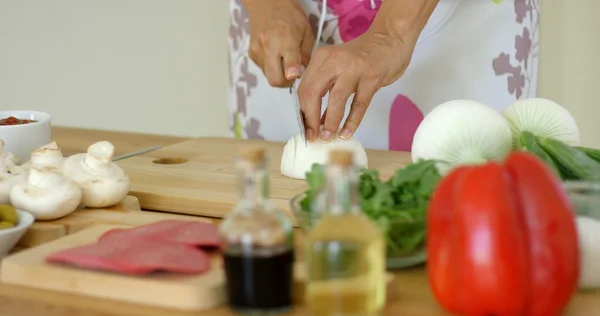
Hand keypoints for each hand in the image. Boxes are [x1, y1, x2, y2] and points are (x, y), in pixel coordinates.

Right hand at [246, 0, 313, 86]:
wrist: (265, 3)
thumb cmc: (289, 14)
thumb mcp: (306, 30)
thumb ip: (306, 53)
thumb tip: (304, 72)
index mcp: (286, 38)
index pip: (288, 61)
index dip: (292, 73)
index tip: (295, 77)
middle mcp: (268, 46)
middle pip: (275, 79)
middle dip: (286, 82)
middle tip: (293, 74)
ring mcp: (257, 52)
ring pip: (269, 76)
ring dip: (279, 74)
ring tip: (284, 60)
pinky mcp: (251, 55)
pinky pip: (264, 70)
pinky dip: (272, 68)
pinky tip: (275, 55)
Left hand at [298, 31, 413, 141]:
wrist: (390, 37)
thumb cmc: (363, 56)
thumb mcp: (338, 67)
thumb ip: (326, 89)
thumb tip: (317, 120)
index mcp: (322, 58)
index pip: (304, 88)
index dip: (303, 112)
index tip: (306, 129)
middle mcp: (334, 61)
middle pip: (313, 93)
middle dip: (310, 119)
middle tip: (314, 137)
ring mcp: (354, 68)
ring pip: (336, 99)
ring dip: (330, 122)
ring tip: (328, 138)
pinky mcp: (372, 77)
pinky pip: (359, 103)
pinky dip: (352, 121)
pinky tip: (347, 133)